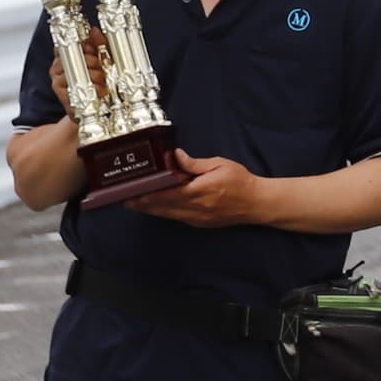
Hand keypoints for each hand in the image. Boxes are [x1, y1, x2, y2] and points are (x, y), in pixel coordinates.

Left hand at [137, 151, 266, 226]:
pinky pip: (176, 218)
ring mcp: (196, 219)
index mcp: (198, 191)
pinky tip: (156, 208)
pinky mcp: (199, 224)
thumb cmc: (240, 181)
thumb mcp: (220, 165)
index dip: (146, 194)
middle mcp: (194, 208)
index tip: (131, 192)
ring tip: (134, 204)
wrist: (257, 204)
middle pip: (161, 207)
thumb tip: (176, 156)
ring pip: (166, 215)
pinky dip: (164, 213)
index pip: (165, 194)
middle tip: (124, 199)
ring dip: (150, 209)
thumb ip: (196, 163)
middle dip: (142, 204)